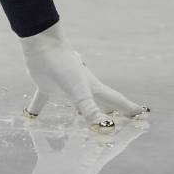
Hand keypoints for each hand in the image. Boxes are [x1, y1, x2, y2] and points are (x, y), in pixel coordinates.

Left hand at [19, 22, 148, 130]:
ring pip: (74, 104)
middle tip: (118, 123)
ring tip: (80, 122)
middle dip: (109, 113)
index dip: (129, 109)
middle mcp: (81, 88)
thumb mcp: (79, 91)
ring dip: (79, 113)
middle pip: (99, 103)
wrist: (42, 46)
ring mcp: (64, 87)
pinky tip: (30, 116)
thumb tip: (105, 128)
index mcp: (93, 88)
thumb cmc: (63, 65)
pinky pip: (42, 100)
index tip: (143, 114)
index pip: (115, 101)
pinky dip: (37, 108)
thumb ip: (90, 109)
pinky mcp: (46, 85)